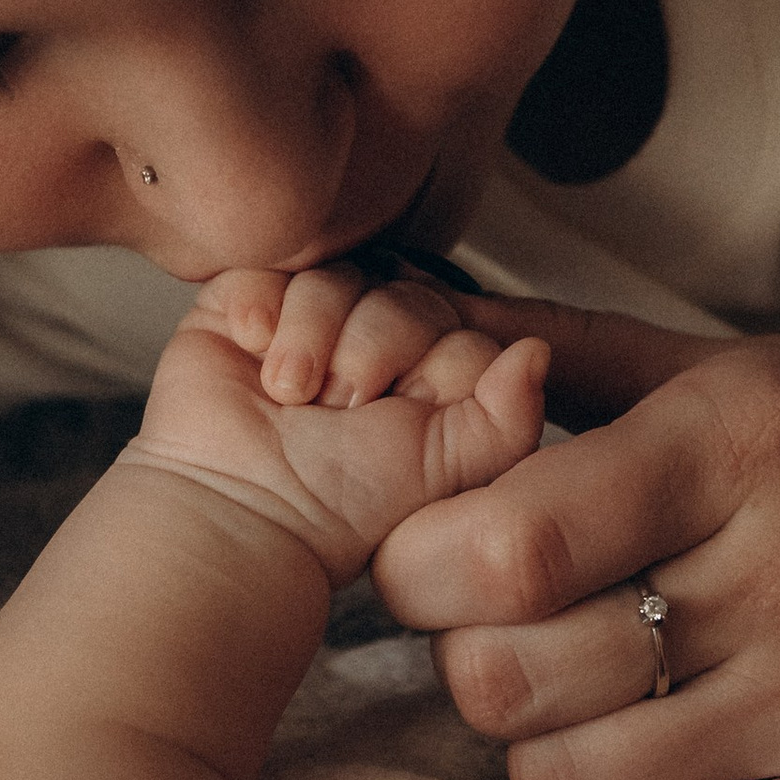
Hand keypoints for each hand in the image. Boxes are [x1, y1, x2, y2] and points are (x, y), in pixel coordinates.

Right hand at [128, 265, 548, 586]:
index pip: (460, 324)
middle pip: (402, 293)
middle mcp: (371, 344)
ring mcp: (307, 322)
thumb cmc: (339, 506)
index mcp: (426, 376)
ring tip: (290, 395)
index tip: (402, 415)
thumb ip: (509, 416)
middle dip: (373, 350)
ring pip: (337, 277)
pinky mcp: (245, 306)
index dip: (436, 363)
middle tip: (340, 410)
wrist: (242, 512)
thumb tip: (537, 351)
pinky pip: (269, 267)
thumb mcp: (448, 467)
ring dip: (315, 335)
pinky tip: (254, 351)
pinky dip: (265, 308)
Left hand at [366, 301, 779, 779]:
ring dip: (553, 756)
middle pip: (510, 680)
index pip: (502, 545)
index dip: (421, 566)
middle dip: (473, 662)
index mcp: (742, 441)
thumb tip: (407, 328)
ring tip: (600, 709)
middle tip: (515, 639)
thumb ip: (571, 360)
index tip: (437, 561)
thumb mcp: (742, 370)